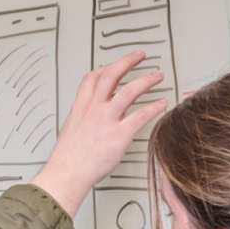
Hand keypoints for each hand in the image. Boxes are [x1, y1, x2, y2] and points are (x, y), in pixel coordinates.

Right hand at [32, 51, 170, 215]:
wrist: (68, 173)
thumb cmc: (69, 158)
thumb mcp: (71, 129)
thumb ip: (84, 118)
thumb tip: (90, 117)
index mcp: (81, 107)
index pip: (93, 77)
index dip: (105, 67)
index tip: (114, 65)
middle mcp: (94, 109)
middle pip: (111, 75)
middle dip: (127, 61)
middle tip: (139, 55)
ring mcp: (107, 120)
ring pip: (129, 91)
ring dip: (146, 80)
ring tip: (157, 75)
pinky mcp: (120, 134)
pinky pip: (141, 115)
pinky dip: (154, 107)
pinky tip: (161, 103)